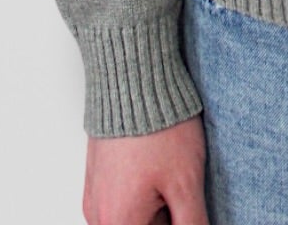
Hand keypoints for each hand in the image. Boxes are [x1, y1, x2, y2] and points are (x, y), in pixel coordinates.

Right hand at [82, 113, 208, 224]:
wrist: (131, 77)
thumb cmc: (157, 125)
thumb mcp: (186, 182)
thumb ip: (192, 223)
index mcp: (119, 222)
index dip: (180, 221)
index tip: (186, 205)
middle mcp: (99, 215)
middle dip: (167, 215)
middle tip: (179, 185)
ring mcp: (95, 196)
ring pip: (134, 216)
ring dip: (156, 204)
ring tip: (169, 170)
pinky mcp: (96, 178)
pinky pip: (122, 198)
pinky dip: (143, 190)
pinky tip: (156, 164)